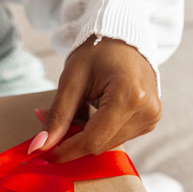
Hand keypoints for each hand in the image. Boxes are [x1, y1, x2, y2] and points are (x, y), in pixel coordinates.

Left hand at [30, 36, 160, 161]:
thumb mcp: (71, 79)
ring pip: (108, 144)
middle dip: (73, 140)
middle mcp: (147, 111)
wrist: (122, 38)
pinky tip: (92, 111)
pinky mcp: (150, 121)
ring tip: (77, 108)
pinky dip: (98, 131)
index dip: (66, 150)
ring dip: (85, 135)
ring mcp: (151, 118)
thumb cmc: (97, 52)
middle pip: (101, 145)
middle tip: (53, 124)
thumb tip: (40, 146)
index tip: (43, 153)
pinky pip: (117, 137)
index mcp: (130, 96)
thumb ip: (58, 115)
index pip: (93, 140)